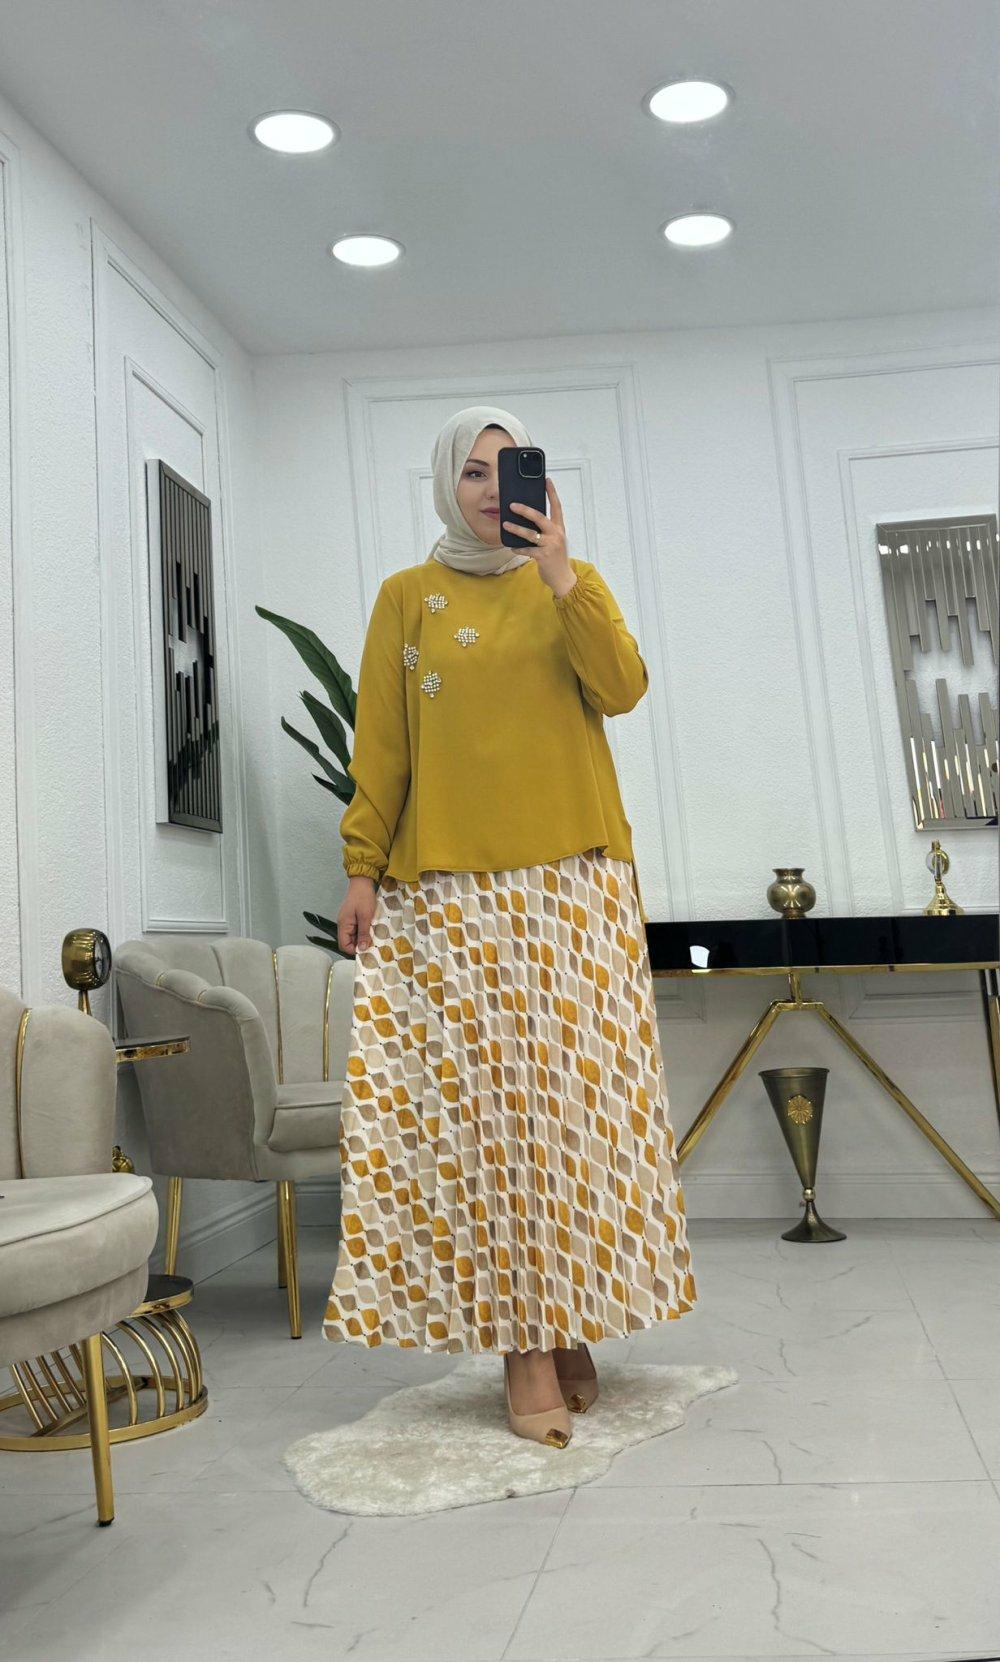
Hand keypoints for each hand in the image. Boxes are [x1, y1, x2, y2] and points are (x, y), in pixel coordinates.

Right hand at [339, 876, 376, 954]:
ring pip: (354, 936)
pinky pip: (357, 929)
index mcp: (343, 925)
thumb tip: (361, 949)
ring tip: (374, 937)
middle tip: (373, 944)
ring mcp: (348, 921)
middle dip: (360, 944)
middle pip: (349, 942)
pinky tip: (373, 930)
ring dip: (363, 938)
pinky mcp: (353, 918)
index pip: (344, 945)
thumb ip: (363, 933)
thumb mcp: (366, 916)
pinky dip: (364, 931)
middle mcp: (344, 925)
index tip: (367, 951)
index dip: (354, 950)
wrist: (362, 882)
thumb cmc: (363, 897)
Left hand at [503, 477, 575, 596]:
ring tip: (505, 524)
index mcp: (559, 528)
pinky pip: (526, 550)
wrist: (563, 578)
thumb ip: (546, 530)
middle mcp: (556, 534)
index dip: (552, 493)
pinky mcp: (543, 556)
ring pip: (530, 534)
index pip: (557, 507)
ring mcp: (550, 545)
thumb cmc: (556, 557)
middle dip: (525, 510)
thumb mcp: (554, 541)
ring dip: (516, 528)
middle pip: (540, 517)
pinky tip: (512, 547)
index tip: (547, 481)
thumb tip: (528, 520)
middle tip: (512, 505)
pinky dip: (518, 548)